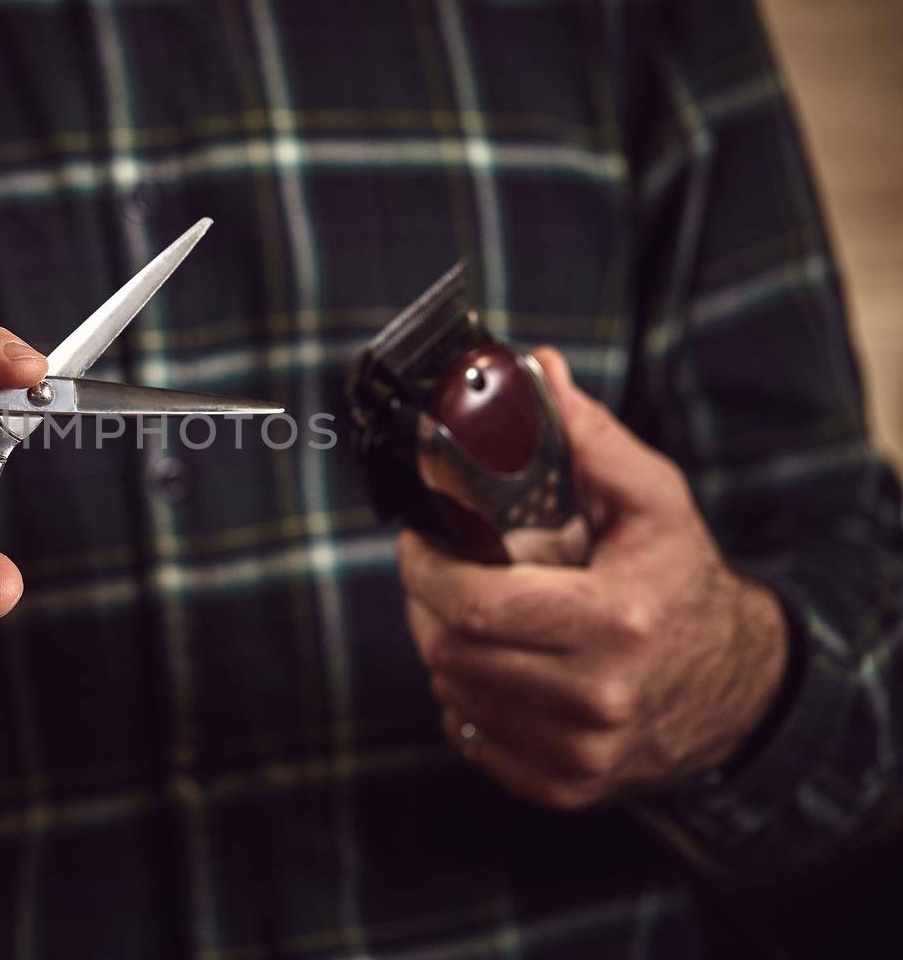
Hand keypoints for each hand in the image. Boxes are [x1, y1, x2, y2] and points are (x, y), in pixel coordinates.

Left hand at [396, 347, 789, 808]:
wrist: (739, 689)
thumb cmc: (682, 582)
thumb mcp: (655, 500)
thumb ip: (591, 437)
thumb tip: (535, 372)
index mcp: (615, 623)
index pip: (473, 606)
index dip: (424, 567)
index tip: (419, 536)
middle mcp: (596, 698)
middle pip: (450, 650)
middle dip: (427, 600)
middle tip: (439, 567)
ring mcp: (578, 752)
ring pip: (451, 690)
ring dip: (446, 644)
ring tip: (479, 611)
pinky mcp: (562, 785)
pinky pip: (468, 733)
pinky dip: (467, 693)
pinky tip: (502, 662)